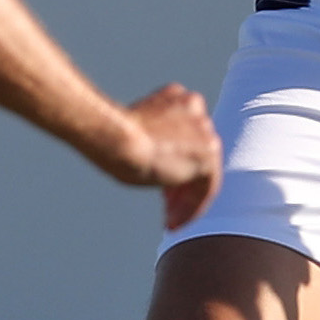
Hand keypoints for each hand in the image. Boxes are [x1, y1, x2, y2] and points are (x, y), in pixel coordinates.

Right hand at [96, 83, 222, 229]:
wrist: (118, 138)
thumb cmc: (111, 138)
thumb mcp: (133, 133)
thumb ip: (152, 140)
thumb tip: (152, 161)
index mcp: (176, 97)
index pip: (183, 132)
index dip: (172, 158)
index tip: (159, 179)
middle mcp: (195, 108)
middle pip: (195, 152)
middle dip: (181, 181)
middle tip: (166, 204)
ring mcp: (204, 130)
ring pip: (203, 171)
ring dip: (186, 198)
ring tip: (169, 219)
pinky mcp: (208, 154)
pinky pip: (207, 188)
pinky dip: (191, 207)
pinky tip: (174, 222)